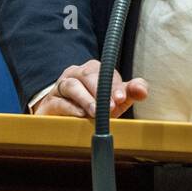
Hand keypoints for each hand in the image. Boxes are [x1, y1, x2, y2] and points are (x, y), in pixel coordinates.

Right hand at [33, 59, 148, 117]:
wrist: (62, 120)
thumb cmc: (93, 107)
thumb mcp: (113, 101)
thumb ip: (129, 93)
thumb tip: (143, 90)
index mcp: (93, 70)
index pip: (105, 72)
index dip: (115, 85)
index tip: (121, 99)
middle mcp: (75, 74)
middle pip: (88, 74)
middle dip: (101, 90)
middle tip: (111, 107)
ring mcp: (60, 87)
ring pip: (72, 85)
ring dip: (86, 99)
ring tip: (95, 112)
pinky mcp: (48, 103)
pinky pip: (58, 102)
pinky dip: (70, 109)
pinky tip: (80, 116)